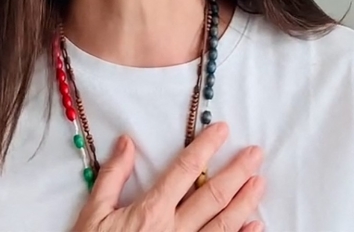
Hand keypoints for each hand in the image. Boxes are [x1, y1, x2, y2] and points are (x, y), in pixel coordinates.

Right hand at [71, 122, 265, 231]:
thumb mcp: (94, 214)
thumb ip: (112, 177)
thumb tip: (127, 143)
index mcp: (152, 211)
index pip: (185, 170)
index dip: (206, 148)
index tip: (222, 131)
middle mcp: (174, 229)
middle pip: (212, 195)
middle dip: (236, 172)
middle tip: (255, 153)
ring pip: (223, 224)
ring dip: (244, 202)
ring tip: (260, 182)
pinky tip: (256, 226)